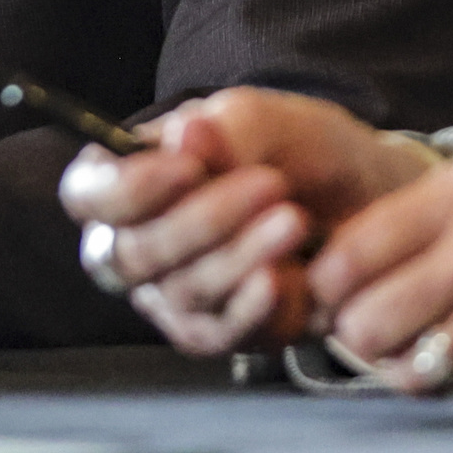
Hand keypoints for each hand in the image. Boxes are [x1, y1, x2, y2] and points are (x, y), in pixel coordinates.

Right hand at [58, 87, 438, 356]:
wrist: (365, 197)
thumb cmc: (297, 149)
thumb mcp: (269, 119)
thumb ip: (226, 128)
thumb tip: (186, 136)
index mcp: (130, 180)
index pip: (87, 195)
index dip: (124, 190)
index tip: (186, 168)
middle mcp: (137, 245)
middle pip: (131, 253)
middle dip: (201, 220)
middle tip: (270, 184)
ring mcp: (173, 297)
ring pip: (181, 293)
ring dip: (240, 255)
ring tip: (295, 220)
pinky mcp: (219, 333)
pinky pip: (218, 333)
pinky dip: (252, 306)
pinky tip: (285, 278)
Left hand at [308, 145, 452, 405]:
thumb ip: (447, 206)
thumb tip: (372, 247)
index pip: (348, 253)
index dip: (334, 276)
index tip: (345, 283)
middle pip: (363, 322)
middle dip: (361, 328)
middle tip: (383, 320)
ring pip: (409, 371)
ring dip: (412, 363)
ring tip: (438, 339)